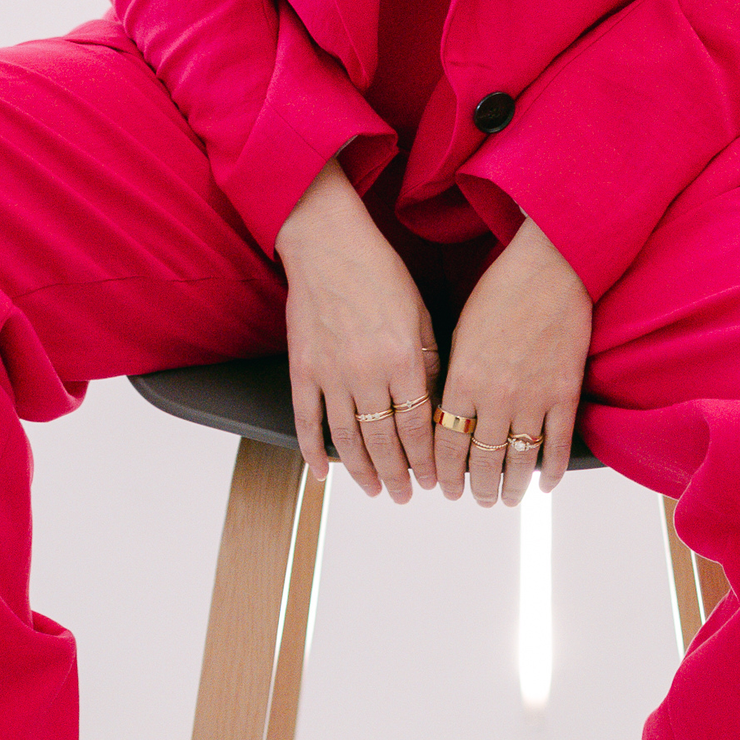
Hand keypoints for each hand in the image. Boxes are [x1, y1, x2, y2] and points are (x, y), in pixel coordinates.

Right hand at [276, 160, 439, 500]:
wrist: (327, 243)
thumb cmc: (378, 271)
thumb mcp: (420, 312)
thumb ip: (430, 360)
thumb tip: (438, 403)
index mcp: (403, 358)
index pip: (418, 426)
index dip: (426, 460)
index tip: (433, 480)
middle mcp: (366, 372)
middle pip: (384, 440)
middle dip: (398, 474)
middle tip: (406, 496)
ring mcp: (330, 373)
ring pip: (347, 438)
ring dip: (362, 470)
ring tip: (374, 490)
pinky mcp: (302, 368)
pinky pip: (307, 419)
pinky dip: (313, 450)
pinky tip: (322, 473)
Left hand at [437, 214, 590, 506]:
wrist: (551, 269)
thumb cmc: (503, 291)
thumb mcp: (461, 332)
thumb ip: (454, 376)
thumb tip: (448, 413)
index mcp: (463, 379)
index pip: (446, 443)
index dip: (442, 472)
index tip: (441, 486)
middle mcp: (495, 396)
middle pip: (481, 460)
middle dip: (475, 487)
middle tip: (474, 498)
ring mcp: (533, 398)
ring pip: (517, 460)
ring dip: (509, 487)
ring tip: (504, 499)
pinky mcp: (564, 394)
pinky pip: (555, 444)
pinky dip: (550, 470)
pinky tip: (544, 484)